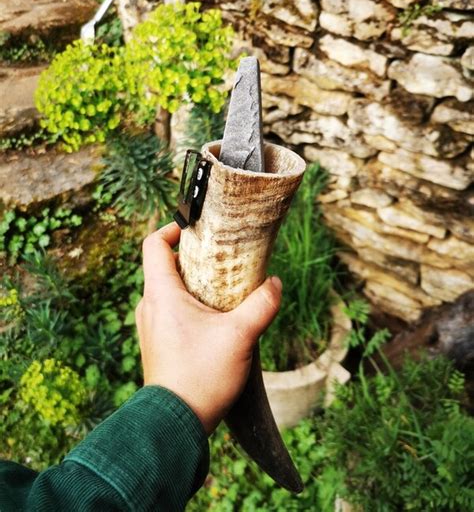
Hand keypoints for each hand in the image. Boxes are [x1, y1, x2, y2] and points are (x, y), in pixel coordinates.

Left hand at [135, 222, 281, 434]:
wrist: (175, 423)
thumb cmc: (201, 376)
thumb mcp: (240, 336)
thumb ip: (261, 305)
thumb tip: (275, 283)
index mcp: (160, 294)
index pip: (153, 244)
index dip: (172, 227)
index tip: (196, 228)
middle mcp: (149, 305)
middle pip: (165, 265)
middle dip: (194, 257)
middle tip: (223, 259)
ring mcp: (151, 325)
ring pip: (169, 289)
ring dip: (194, 283)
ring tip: (224, 290)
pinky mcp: (158, 342)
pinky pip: (170, 310)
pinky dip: (190, 305)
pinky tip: (216, 319)